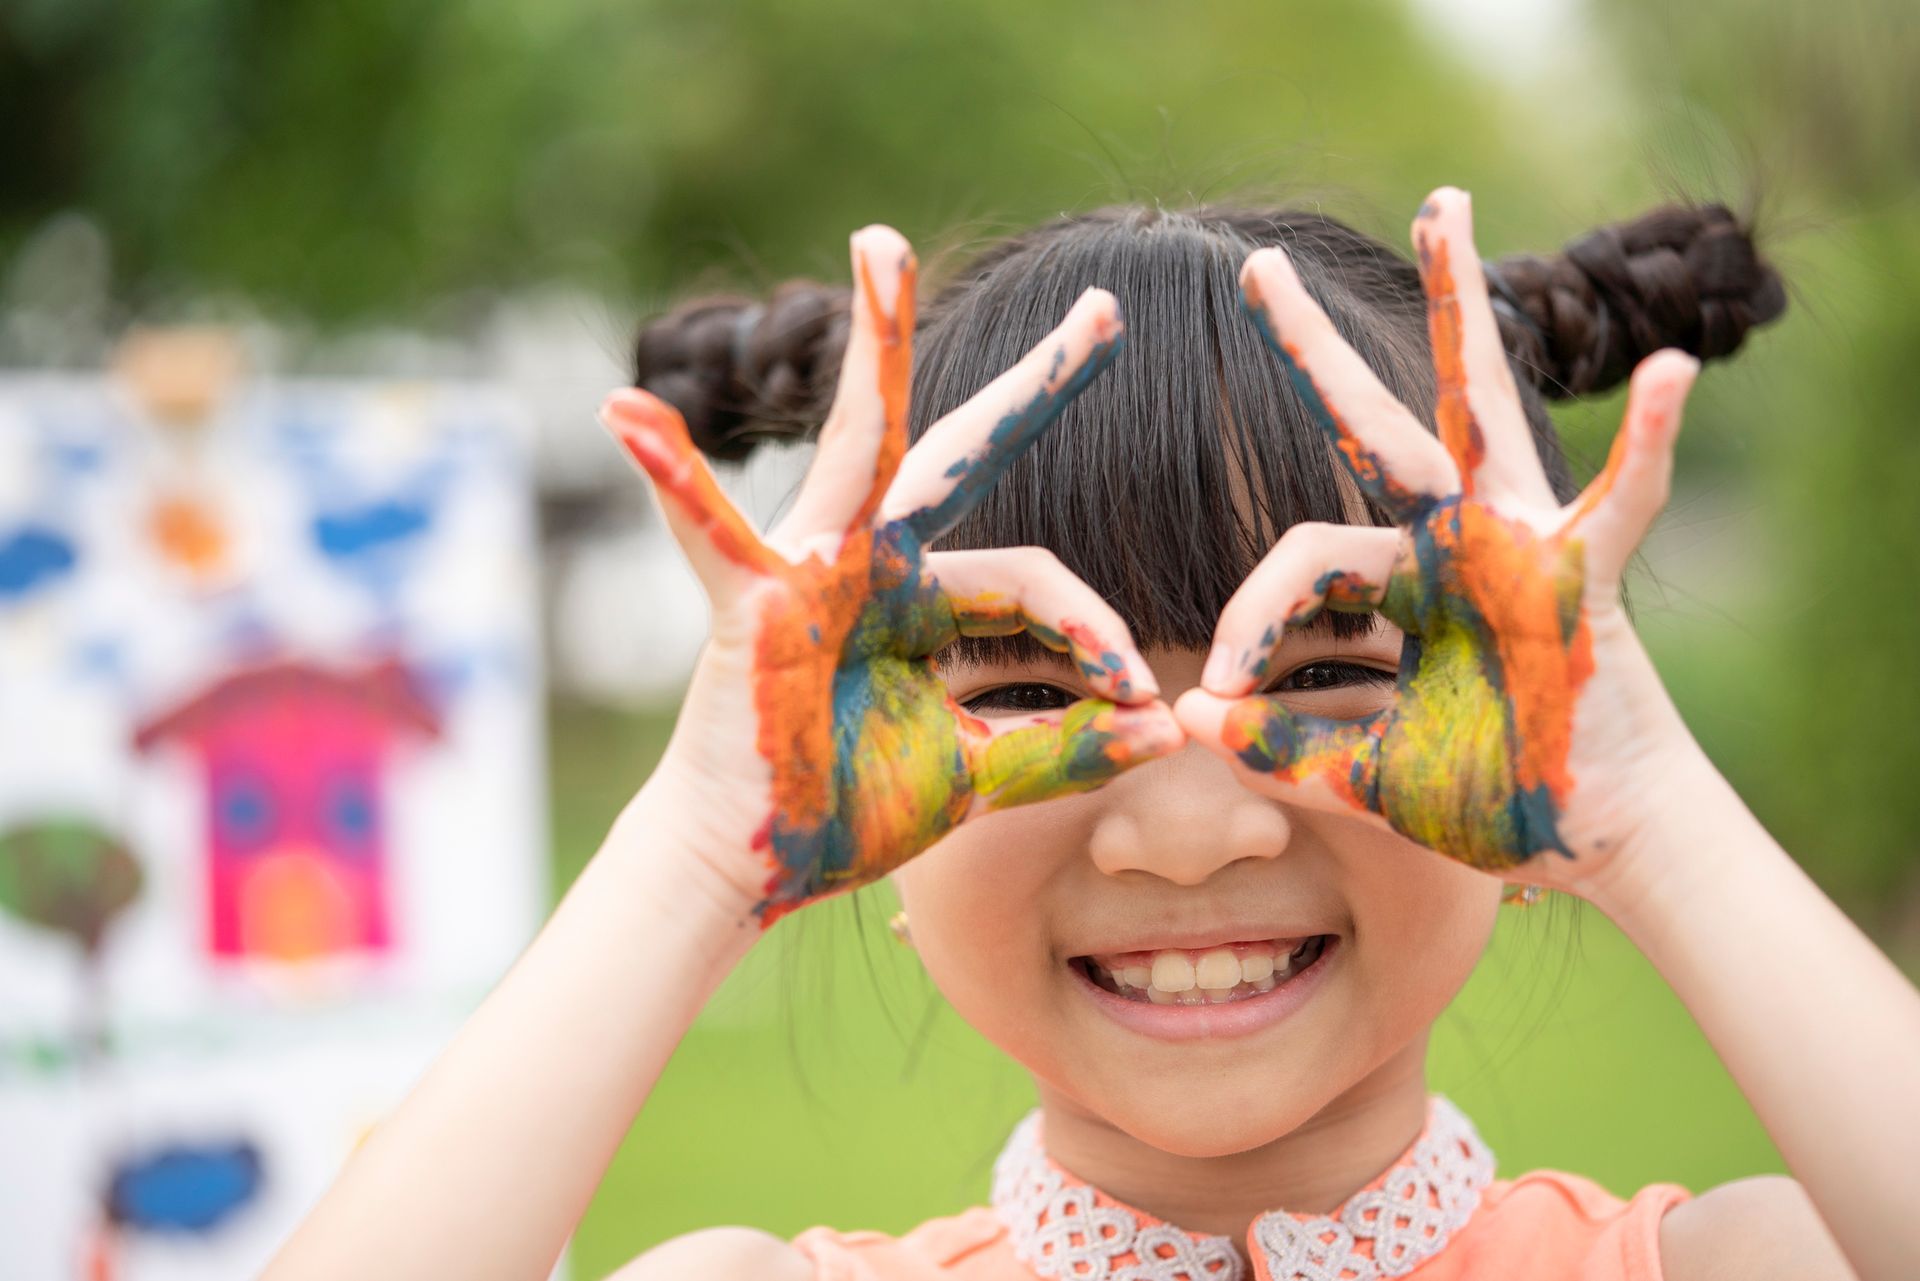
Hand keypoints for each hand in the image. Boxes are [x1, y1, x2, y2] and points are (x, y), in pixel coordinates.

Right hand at [601, 227, 1181, 923]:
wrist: (754, 864)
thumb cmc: (851, 810)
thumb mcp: (980, 775)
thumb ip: (1064, 748)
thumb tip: (1164, 725)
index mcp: (925, 597)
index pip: (1035, 580)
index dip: (1096, 632)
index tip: (1145, 695)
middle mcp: (873, 562)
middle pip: (966, 456)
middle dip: (1037, 386)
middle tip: (1106, 311)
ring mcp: (810, 567)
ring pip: (859, 442)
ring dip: (875, 345)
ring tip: (884, 246)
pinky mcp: (750, 599)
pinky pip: (711, 532)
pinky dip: (670, 478)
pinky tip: (626, 418)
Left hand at [1176, 188, 1702, 889]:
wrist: (1593, 842)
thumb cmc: (1491, 794)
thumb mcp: (1366, 775)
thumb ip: (1282, 747)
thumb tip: (1184, 712)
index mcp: (1402, 579)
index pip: (1300, 558)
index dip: (1246, 617)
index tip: (1213, 690)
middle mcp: (1456, 539)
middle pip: (1375, 424)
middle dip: (1314, 348)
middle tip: (1257, 266)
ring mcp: (1522, 543)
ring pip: (1482, 408)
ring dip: (1461, 307)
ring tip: (1441, 206)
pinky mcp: (1584, 578)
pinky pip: (1621, 501)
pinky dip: (1648, 441)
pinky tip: (1669, 370)